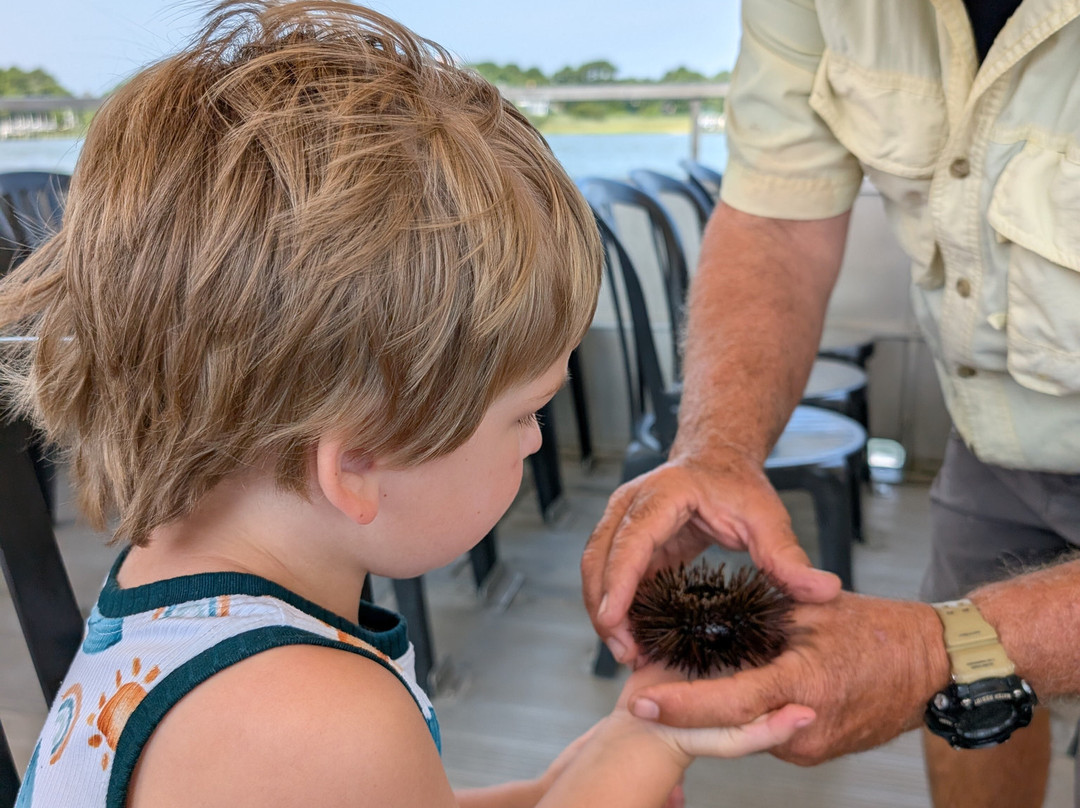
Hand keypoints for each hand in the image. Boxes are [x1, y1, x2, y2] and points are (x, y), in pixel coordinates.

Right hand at [581, 451, 840, 662]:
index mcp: (663, 494)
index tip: (614, 620)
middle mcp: (631, 504)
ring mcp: (621, 520)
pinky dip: (615, 607)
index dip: (619, 582)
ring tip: (626, 654)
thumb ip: (789, 557)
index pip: (631, 540)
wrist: (718, 459)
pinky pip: (609, 575)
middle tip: (624, 653)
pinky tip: (632, 639)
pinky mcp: (624, 540)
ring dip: (604, 611)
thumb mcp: (768, 518)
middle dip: (604, 608)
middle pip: (599, 558)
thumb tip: (824, 591)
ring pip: (595, 568)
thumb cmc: (739, 485)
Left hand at [623, 592, 950, 764]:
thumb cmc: (877, 631)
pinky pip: (768, 730)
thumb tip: (707, 614)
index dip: (684, 704)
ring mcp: (811, 745)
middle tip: (641, 690)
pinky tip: (732, 686)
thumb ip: (761, 615)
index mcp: (804, 686)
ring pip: (747, 728)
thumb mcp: (813, 609)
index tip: (644, 700)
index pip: (731, 702)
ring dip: (718, 708)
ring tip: (679, 681)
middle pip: (730, 723)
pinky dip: (748, 711)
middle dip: (687, 709)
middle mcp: (805, 728)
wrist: (932, 667)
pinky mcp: (815, 750)